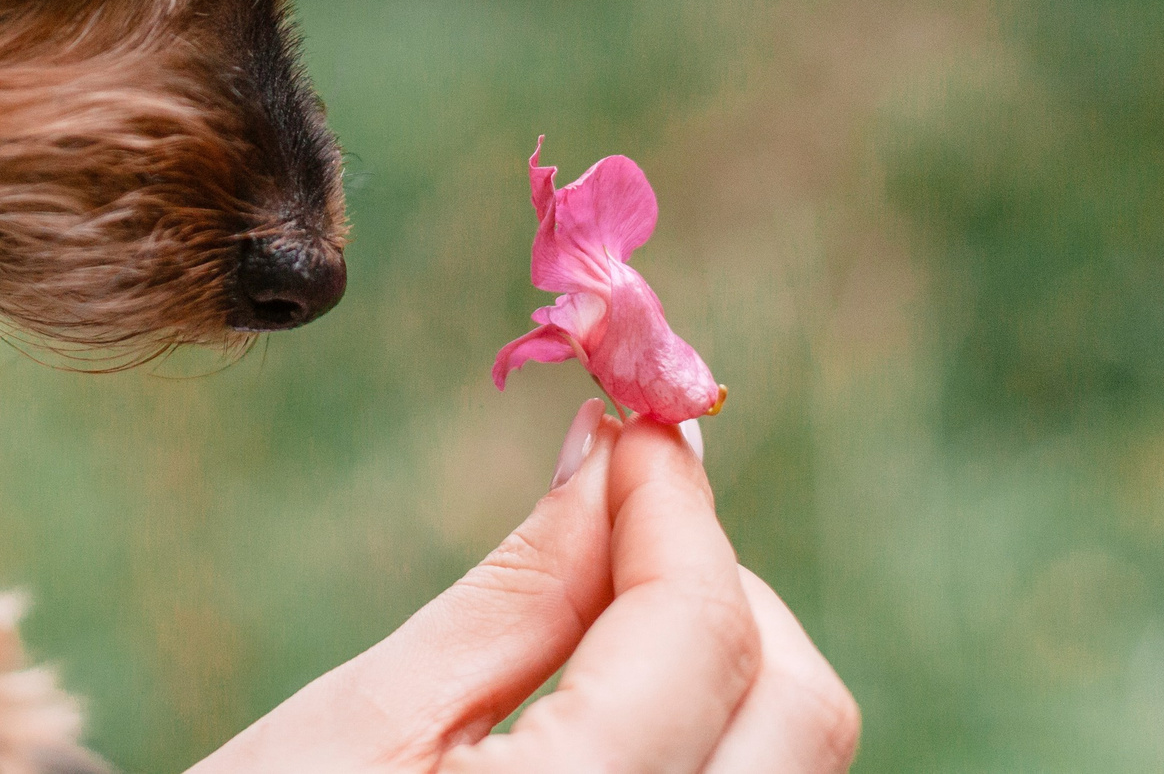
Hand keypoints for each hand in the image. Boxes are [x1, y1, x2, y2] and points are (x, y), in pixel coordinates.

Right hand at [195, 402, 858, 773]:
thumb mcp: (365, 719)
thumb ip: (516, 592)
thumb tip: (607, 451)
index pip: (700, 630)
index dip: (673, 504)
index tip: (627, 425)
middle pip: (798, 709)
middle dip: (720, 588)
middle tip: (616, 528)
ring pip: (792, 767)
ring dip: (727, 670)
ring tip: (605, 624)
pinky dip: (711, 742)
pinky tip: (622, 714)